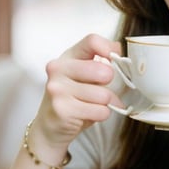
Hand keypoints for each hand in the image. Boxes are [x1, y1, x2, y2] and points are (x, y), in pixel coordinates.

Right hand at [32, 33, 124, 153]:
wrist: (49, 127)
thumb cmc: (73, 99)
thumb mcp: (83, 76)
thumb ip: (99, 63)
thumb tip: (118, 53)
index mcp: (67, 57)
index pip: (92, 41)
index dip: (110, 49)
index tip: (114, 61)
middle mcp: (58, 69)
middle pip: (102, 70)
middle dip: (110, 84)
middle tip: (102, 91)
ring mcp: (58, 89)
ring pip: (103, 95)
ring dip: (106, 104)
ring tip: (93, 105)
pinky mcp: (62, 109)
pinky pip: (100, 111)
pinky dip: (101, 115)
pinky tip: (89, 114)